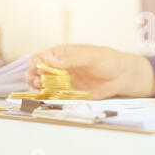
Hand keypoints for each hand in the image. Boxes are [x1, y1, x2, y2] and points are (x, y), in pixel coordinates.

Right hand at [26, 44, 154, 99]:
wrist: (122, 76)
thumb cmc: (108, 60)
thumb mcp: (91, 56)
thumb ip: (72, 58)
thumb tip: (51, 60)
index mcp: (61, 54)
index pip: (39, 58)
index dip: (35, 65)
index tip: (39, 72)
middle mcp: (58, 67)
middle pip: (35, 73)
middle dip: (33, 79)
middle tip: (39, 84)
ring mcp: (63, 81)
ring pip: (41, 86)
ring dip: (38, 90)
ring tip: (45, 92)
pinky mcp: (69, 93)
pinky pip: (53, 97)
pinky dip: (48, 99)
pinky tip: (51, 100)